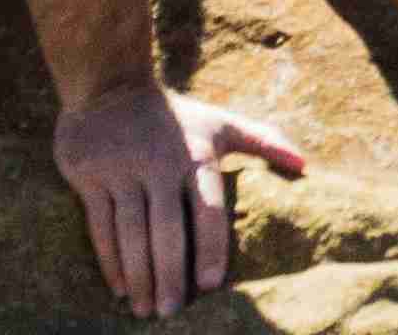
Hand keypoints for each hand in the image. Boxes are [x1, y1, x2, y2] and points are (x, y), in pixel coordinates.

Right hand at [52, 81, 302, 315]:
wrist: (110, 86)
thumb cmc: (176, 116)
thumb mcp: (221, 123)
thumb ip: (264, 143)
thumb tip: (306, 166)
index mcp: (196, 157)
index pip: (207, 210)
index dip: (210, 249)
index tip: (210, 286)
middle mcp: (160, 166)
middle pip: (167, 231)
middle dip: (169, 275)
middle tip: (171, 313)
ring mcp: (123, 172)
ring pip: (131, 233)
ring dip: (139, 276)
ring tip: (145, 309)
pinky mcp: (90, 177)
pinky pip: (100, 226)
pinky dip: (110, 261)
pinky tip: (120, 288)